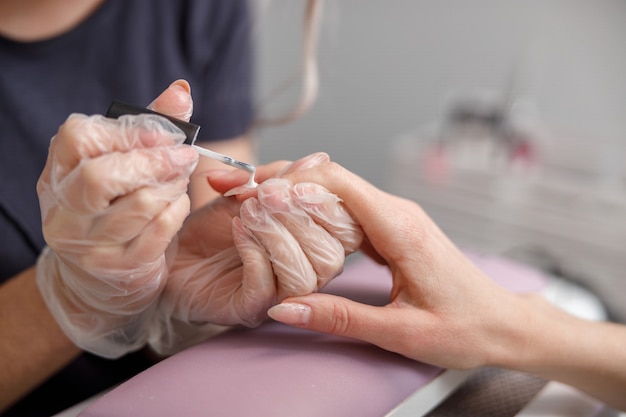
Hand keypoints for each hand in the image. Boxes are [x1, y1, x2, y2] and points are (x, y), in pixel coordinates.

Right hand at [36, 80, 197, 357]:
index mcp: (60, 173)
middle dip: (153, 160)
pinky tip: (180, 204)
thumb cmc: (113, 207)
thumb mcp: (121, 164)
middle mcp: (65, 210)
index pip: (78, 138)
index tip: (163, 132)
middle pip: (101, 176)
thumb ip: (149, 127)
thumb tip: (181, 91)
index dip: (126, 131)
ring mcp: (87, 243)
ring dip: (171, 186)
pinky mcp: (117, 268)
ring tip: (182, 178)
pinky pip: (156, 236)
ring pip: (136, 206)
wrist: (98, 277)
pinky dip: (176, 214)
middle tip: (185, 155)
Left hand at [150, 154, 362, 353]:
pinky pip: (266, 286)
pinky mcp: (250, 309)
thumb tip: (318, 159)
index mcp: (314, 243)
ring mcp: (280, 296)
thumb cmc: (211, 226)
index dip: (326, 202)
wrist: (169, 253)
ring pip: (305, 276)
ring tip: (249, 212)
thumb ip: (281, 178)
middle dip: (301, 218)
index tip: (294, 179)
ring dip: (277, 235)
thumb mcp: (248, 191)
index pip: (347, 230)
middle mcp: (305, 272)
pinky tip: (237, 229)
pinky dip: (254, 250)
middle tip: (267, 195)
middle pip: (333, 255)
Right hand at [244, 153, 522, 369]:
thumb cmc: (466, 327)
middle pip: (329, 178)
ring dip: (294, 194)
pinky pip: (347, 209)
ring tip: (251, 206)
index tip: (249, 193)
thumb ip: (340, 317)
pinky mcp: (392, 229)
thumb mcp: (401, 332)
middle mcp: (397, 212)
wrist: (504, 324)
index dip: (288, 181)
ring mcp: (395, 218)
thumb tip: (284, 308)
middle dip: (280, 181)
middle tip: (235, 194)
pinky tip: (289, 224)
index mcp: (400, 227)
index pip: (335, 181)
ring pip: (336, 190)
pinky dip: (314, 211)